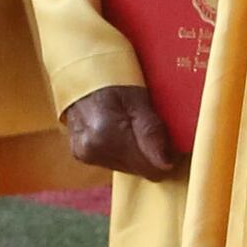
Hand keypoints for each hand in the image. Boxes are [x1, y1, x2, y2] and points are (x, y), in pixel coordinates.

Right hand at [61, 85, 182, 181]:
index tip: (166, 138)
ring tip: (130, 127)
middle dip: (148, 153)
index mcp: (106, 134)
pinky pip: (113, 163)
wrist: (80, 77)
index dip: (163, 155)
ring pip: (127, 168)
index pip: (149, 167)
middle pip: (138, 170)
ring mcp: (84, 154)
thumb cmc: (113, 82)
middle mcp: (92, 149)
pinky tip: (118, 133)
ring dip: (134, 152)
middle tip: (146, 126)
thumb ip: (152, 131)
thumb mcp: (139, 98)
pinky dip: (121, 151)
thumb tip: (166, 164)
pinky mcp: (81, 156)